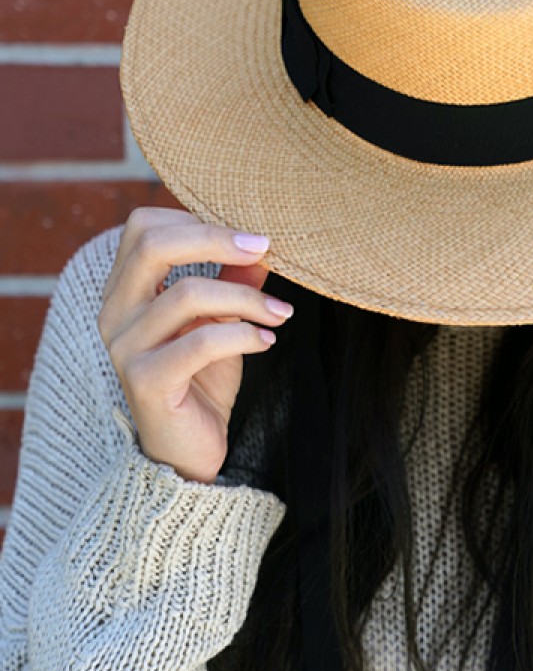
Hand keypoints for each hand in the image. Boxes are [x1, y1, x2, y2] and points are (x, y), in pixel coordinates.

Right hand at [98, 207, 292, 483]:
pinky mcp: (145, 381)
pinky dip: (243, 335)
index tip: (247, 237)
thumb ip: (233, 282)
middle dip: (216, 239)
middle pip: (153, 245)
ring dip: (246, 298)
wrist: (188, 450)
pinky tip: (267, 341)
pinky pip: (201, 341)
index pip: (142, 226)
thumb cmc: (200, 378)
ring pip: (187, 293)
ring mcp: (125, 347)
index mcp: (124, 290)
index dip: (195, 220)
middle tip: (265, 248)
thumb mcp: (221, 320)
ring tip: (280, 312)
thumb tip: (260, 247)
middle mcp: (114, 313)